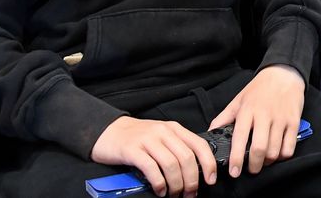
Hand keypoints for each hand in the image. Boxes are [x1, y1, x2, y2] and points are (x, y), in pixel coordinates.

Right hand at [91, 117, 215, 196]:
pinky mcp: (132, 150)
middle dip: (192, 180)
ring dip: (176, 184)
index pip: (199, 144)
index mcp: (174, 129)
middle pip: (186, 158)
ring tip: (175, 194)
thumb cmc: (137, 138)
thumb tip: (196, 169)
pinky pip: (151, 168)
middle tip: (190, 193)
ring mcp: (148, 140)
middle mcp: (163, 131)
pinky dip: (159, 183)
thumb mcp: (162, 136)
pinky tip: (160, 190)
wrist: (109, 131)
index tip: (211, 179)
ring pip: (171, 164)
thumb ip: (177, 147)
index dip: (208, 163)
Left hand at [208, 65, 305, 177]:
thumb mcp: (239, 100)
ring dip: (268, 161)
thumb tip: (211, 133)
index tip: (234, 172)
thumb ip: (224, 117)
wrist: (284, 74)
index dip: (236, 158)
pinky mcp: (294, 121)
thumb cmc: (259, 89)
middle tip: (251, 170)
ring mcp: (281, 119)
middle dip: (254, 165)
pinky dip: (283, 156)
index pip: (240, 138)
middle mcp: (264, 115)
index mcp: (248, 110)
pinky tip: (278, 152)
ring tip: (264, 160)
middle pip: (259, 148)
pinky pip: (290, 147)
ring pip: (275, 150)